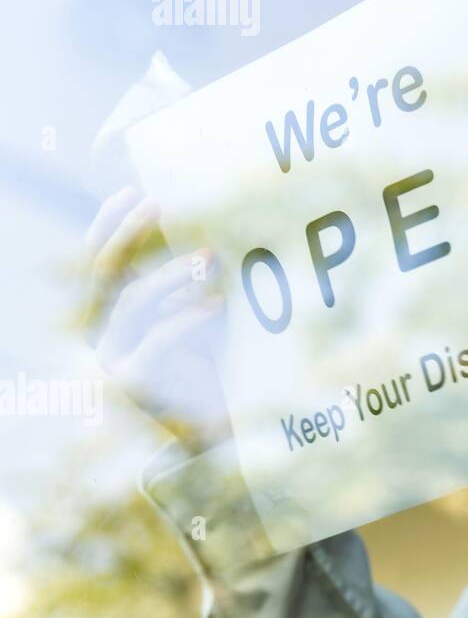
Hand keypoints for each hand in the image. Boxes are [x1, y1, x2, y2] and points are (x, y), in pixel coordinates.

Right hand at [82, 187, 231, 450]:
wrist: (209, 425)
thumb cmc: (204, 363)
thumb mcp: (194, 313)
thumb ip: (186, 283)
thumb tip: (204, 244)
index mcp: (111, 314)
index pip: (100, 261)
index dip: (109, 225)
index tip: (133, 192)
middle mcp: (102, 334)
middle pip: (105, 274)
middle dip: (128, 234)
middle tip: (156, 203)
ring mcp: (113, 358)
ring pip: (134, 303)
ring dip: (173, 274)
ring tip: (209, 257)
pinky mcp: (134, 381)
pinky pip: (159, 339)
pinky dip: (189, 317)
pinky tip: (217, 303)